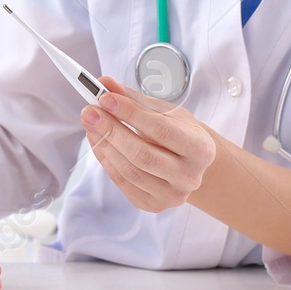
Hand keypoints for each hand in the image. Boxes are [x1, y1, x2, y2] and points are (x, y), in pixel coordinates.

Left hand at [80, 77, 216, 212]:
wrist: (189, 164)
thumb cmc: (179, 133)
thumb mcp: (165, 111)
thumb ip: (134, 98)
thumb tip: (105, 84)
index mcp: (200, 149)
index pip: (160, 130)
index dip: (130, 113)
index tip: (106, 98)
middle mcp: (189, 176)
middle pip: (142, 154)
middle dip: (111, 130)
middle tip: (90, 111)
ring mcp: (172, 195)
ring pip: (130, 171)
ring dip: (104, 145)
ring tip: (90, 123)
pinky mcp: (153, 205)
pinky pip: (123, 183)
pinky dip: (106, 160)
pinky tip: (97, 142)